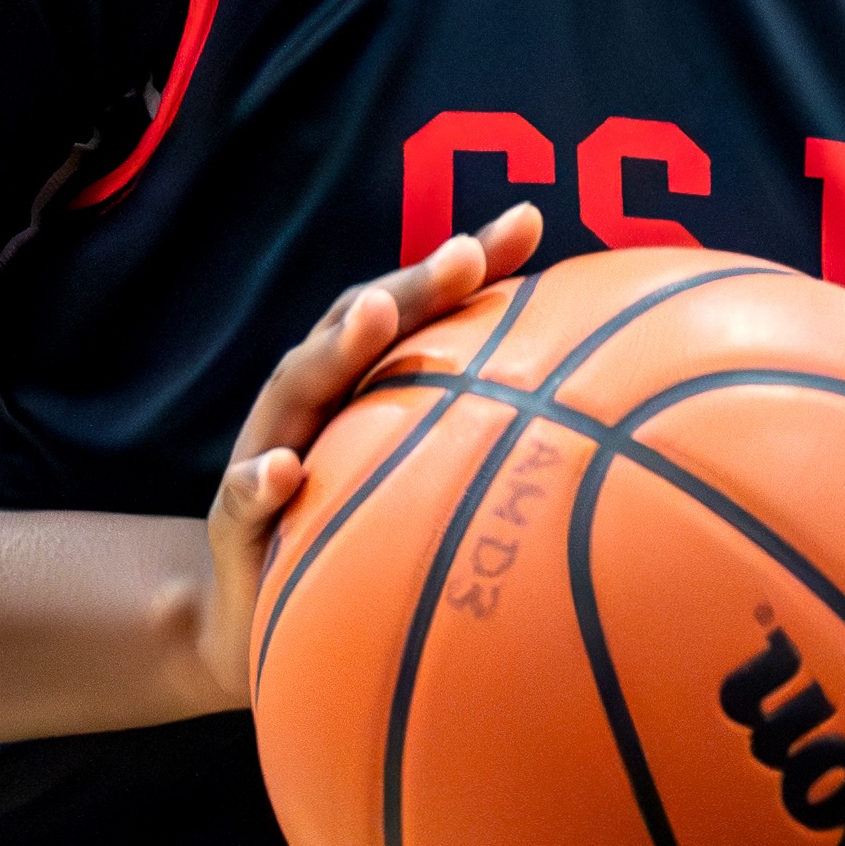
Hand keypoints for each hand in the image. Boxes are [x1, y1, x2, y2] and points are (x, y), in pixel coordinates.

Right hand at [188, 203, 543, 704]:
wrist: (254, 624)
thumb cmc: (357, 540)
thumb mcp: (422, 493)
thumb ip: (488, 449)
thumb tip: (609, 428)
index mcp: (366, 383)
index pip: (420, 304)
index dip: (470, 261)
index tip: (529, 221)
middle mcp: (317, 400)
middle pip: (360, 322)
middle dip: (412, 284)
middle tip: (463, 256)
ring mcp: (270, 448)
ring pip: (297, 386)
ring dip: (335, 348)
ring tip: (373, 318)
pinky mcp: (235, 518)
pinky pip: (242, 495)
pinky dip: (259, 477)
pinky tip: (284, 471)